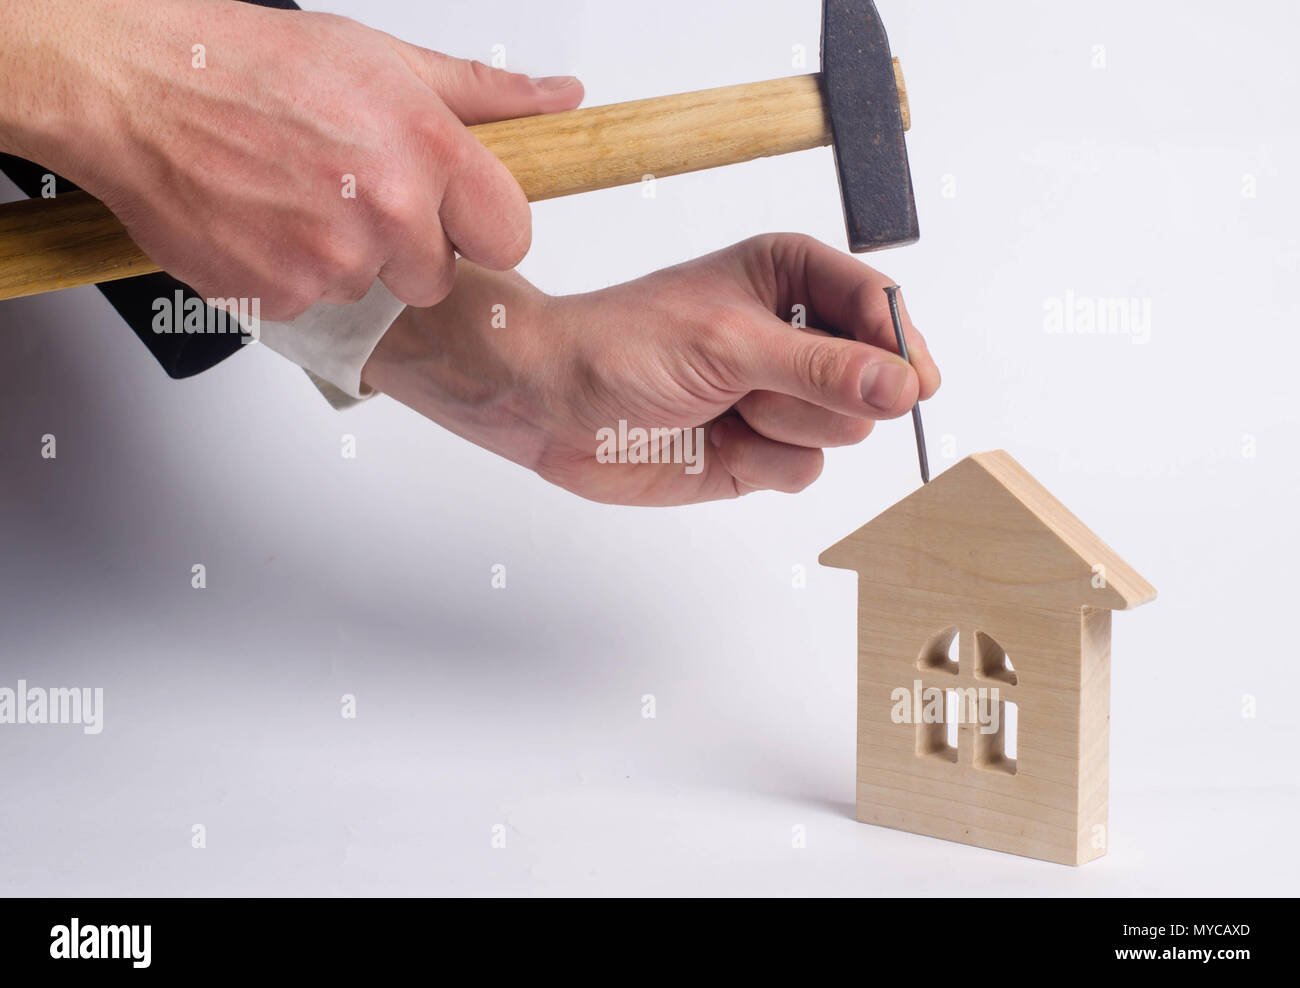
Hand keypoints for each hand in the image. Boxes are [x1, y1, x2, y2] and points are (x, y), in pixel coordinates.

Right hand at [0, 0, 582, 318]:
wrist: (137, 87)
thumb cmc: (252, 64)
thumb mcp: (384, 59)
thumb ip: (486, 93)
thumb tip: (561, 100)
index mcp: (429, 151)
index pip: (510, 237)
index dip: (478, 227)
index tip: (452, 215)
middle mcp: (389, 213)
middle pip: (438, 277)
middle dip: (407, 247)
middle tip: (353, 193)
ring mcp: (333, 262)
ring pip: (369, 291)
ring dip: (341, 257)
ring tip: (296, 196)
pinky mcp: (280, 298)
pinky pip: (310, 305)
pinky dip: (289, 274)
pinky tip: (264, 221)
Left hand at [363, 234, 940, 505]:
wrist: (549, 402)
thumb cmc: (623, 345)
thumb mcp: (728, 344)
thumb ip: (823, 367)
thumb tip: (906, 385)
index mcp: (794, 277)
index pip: (883, 305)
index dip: (901, 346)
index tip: (910, 382)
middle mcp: (797, 335)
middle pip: (874, 380)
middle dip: (815, 393)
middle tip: (751, 383)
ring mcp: (782, 397)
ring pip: (844, 431)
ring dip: (780, 428)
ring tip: (721, 406)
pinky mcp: (762, 450)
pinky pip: (805, 471)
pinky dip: (760, 464)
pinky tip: (714, 441)